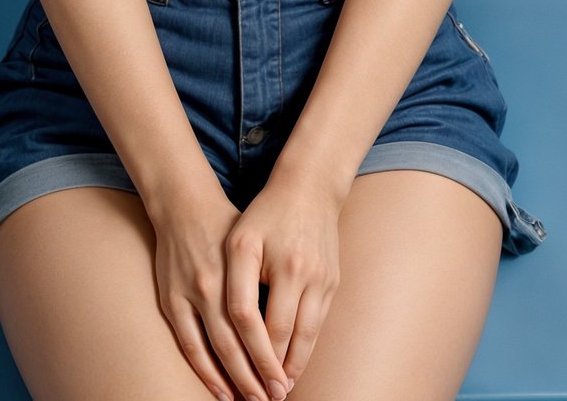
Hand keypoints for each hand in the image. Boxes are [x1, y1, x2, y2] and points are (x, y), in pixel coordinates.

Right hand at [149, 179, 292, 400]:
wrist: (184, 202)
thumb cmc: (229, 224)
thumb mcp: (256, 245)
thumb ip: (270, 281)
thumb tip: (294, 324)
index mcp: (241, 268)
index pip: (263, 324)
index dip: (276, 356)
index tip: (289, 378)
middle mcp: (215, 283)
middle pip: (242, 341)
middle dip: (260, 374)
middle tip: (275, 397)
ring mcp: (190, 292)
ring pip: (217, 347)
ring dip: (236, 379)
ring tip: (253, 399)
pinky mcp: (171, 298)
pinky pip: (190, 343)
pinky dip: (205, 370)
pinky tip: (220, 388)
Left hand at [224, 173, 341, 391]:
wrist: (311, 187)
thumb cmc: (266, 213)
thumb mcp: (241, 238)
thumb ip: (235, 279)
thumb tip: (232, 324)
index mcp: (279, 263)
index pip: (258, 321)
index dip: (250, 354)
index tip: (243, 378)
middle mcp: (304, 273)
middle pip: (288, 335)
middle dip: (275, 370)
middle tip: (265, 397)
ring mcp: (323, 278)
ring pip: (309, 334)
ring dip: (295, 363)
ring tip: (281, 387)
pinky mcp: (334, 280)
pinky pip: (320, 322)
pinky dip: (307, 344)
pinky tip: (296, 358)